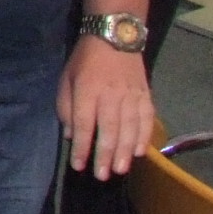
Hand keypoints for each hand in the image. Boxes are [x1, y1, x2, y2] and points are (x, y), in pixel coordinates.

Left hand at [58, 35, 153, 178]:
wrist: (115, 38)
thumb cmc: (85, 60)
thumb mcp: (66, 79)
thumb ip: (67, 107)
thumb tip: (72, 135)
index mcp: (87, 90)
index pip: (84, 124)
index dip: (82, 147)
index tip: (79, 165)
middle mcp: (111, 95)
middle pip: (109, 130)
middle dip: (105, 155)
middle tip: (102, 175)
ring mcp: (131, 95)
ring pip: (129, 128)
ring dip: (125, 152)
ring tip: (120, 169)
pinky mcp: (146, 95)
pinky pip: (146, 120)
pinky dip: (143, 137)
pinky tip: (139, 152)